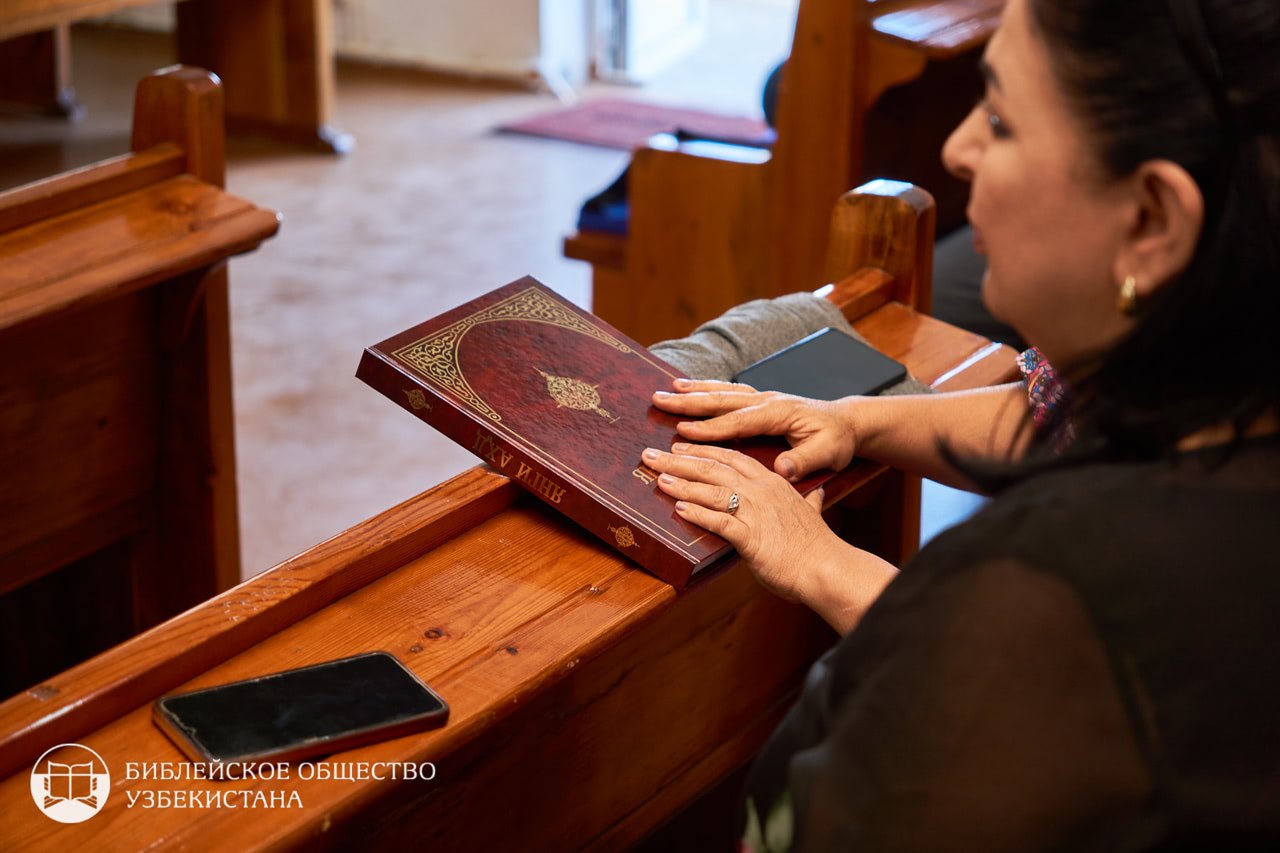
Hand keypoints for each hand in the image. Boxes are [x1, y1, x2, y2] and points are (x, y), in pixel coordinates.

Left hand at [641, 442, 838, 601]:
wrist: (827, 568)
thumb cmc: (816, 545)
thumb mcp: (812, 513)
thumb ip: (810, 500)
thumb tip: (816, 494)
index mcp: (773, 482)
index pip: (731, 457)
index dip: (703, 450)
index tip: (679, 445)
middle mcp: (762, 491)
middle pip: (714, 468)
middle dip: (679, 460)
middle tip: (652, 454)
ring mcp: (756, 512)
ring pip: (711, 490)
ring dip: (681, 483)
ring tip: (658, 478)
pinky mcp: (751, 537)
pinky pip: (718, 521)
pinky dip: (696, 514)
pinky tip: (678, 510)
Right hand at [652, 379, 858, 480]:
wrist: (848, 423)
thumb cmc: (838, 440)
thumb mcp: (829, 454)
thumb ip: (805, 461)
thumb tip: (783, 469)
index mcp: (779, 413)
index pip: (739, 422)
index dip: (710, 428)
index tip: (683, 433)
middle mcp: (767, 400)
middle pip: (723, 400)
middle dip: (690, 401)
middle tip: (660, 399)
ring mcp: (763, 398)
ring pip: (723, 392)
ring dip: (695, 390)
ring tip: (669, 389)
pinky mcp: (761, 401)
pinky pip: (730, 393)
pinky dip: (709, 389)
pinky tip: (692, 390)